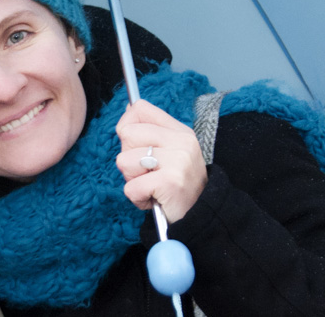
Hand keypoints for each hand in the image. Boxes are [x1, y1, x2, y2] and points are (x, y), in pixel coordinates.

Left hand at [114, 99, 206, 222]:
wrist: (201, 215)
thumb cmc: (178, 184)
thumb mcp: (170, 152)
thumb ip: (150, 132)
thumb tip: (129, 111)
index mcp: (179, 131)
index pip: (140, 109)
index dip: (127, 126)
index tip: (134, 144)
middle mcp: (181, 142)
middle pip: (127, 134)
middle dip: (129, 158)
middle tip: (147, 173)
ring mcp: (178, 161)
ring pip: (123, 161)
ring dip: (132, 179)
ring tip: (151, 186)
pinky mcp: (170, 182)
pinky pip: (130, 187)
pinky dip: (137, 198)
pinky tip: (153, 199)